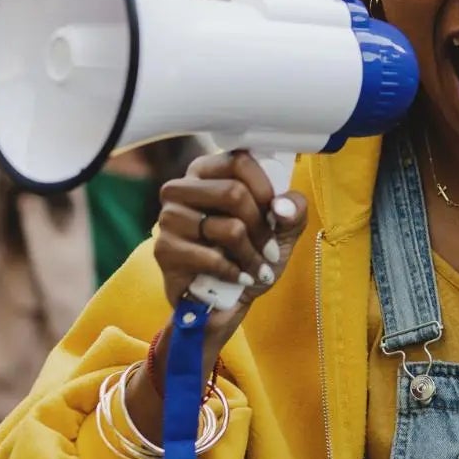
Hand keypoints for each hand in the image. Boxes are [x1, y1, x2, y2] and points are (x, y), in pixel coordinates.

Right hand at [154, 151, 308, 366]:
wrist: (226, 298)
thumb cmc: (252, 253)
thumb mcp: (283, 229)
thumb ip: (294, 209)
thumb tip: (282, 206)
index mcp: (208, 171)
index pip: (240, 160)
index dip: (266, 188)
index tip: (276, 213)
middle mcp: (182, 188)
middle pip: (233, 192)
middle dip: (262, 227)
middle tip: (271, 249)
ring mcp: (169, 218)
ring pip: (228, 228)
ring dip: (251, 254)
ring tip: (257, 266)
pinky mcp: (164, 249)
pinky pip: (211, 257)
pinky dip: (234, 271)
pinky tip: (239, 277)